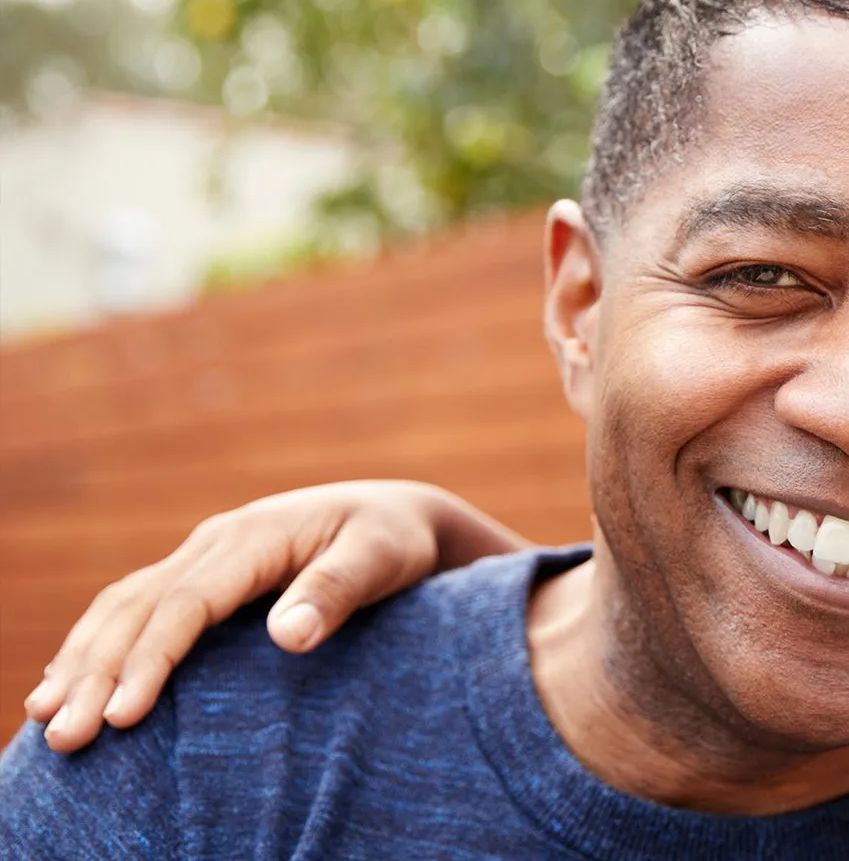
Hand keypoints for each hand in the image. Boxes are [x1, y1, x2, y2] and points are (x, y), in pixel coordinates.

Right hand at [21, 480, 522, 751]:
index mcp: (251, 538)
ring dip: (81, 661)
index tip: (124, 716)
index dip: (150, 660)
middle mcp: (214, 543)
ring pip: (122, 607)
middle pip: (137, 609)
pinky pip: (135, 608)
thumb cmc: (394, 541)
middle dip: (95, 672)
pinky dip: (97, 646)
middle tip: (64, 737)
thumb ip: (338, 591)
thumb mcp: (383, 558)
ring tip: (46, 719)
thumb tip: (289, 636)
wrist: (398, 515)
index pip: (184, 605)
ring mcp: (203, 557)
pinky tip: (69, 684)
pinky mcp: (203, 576)